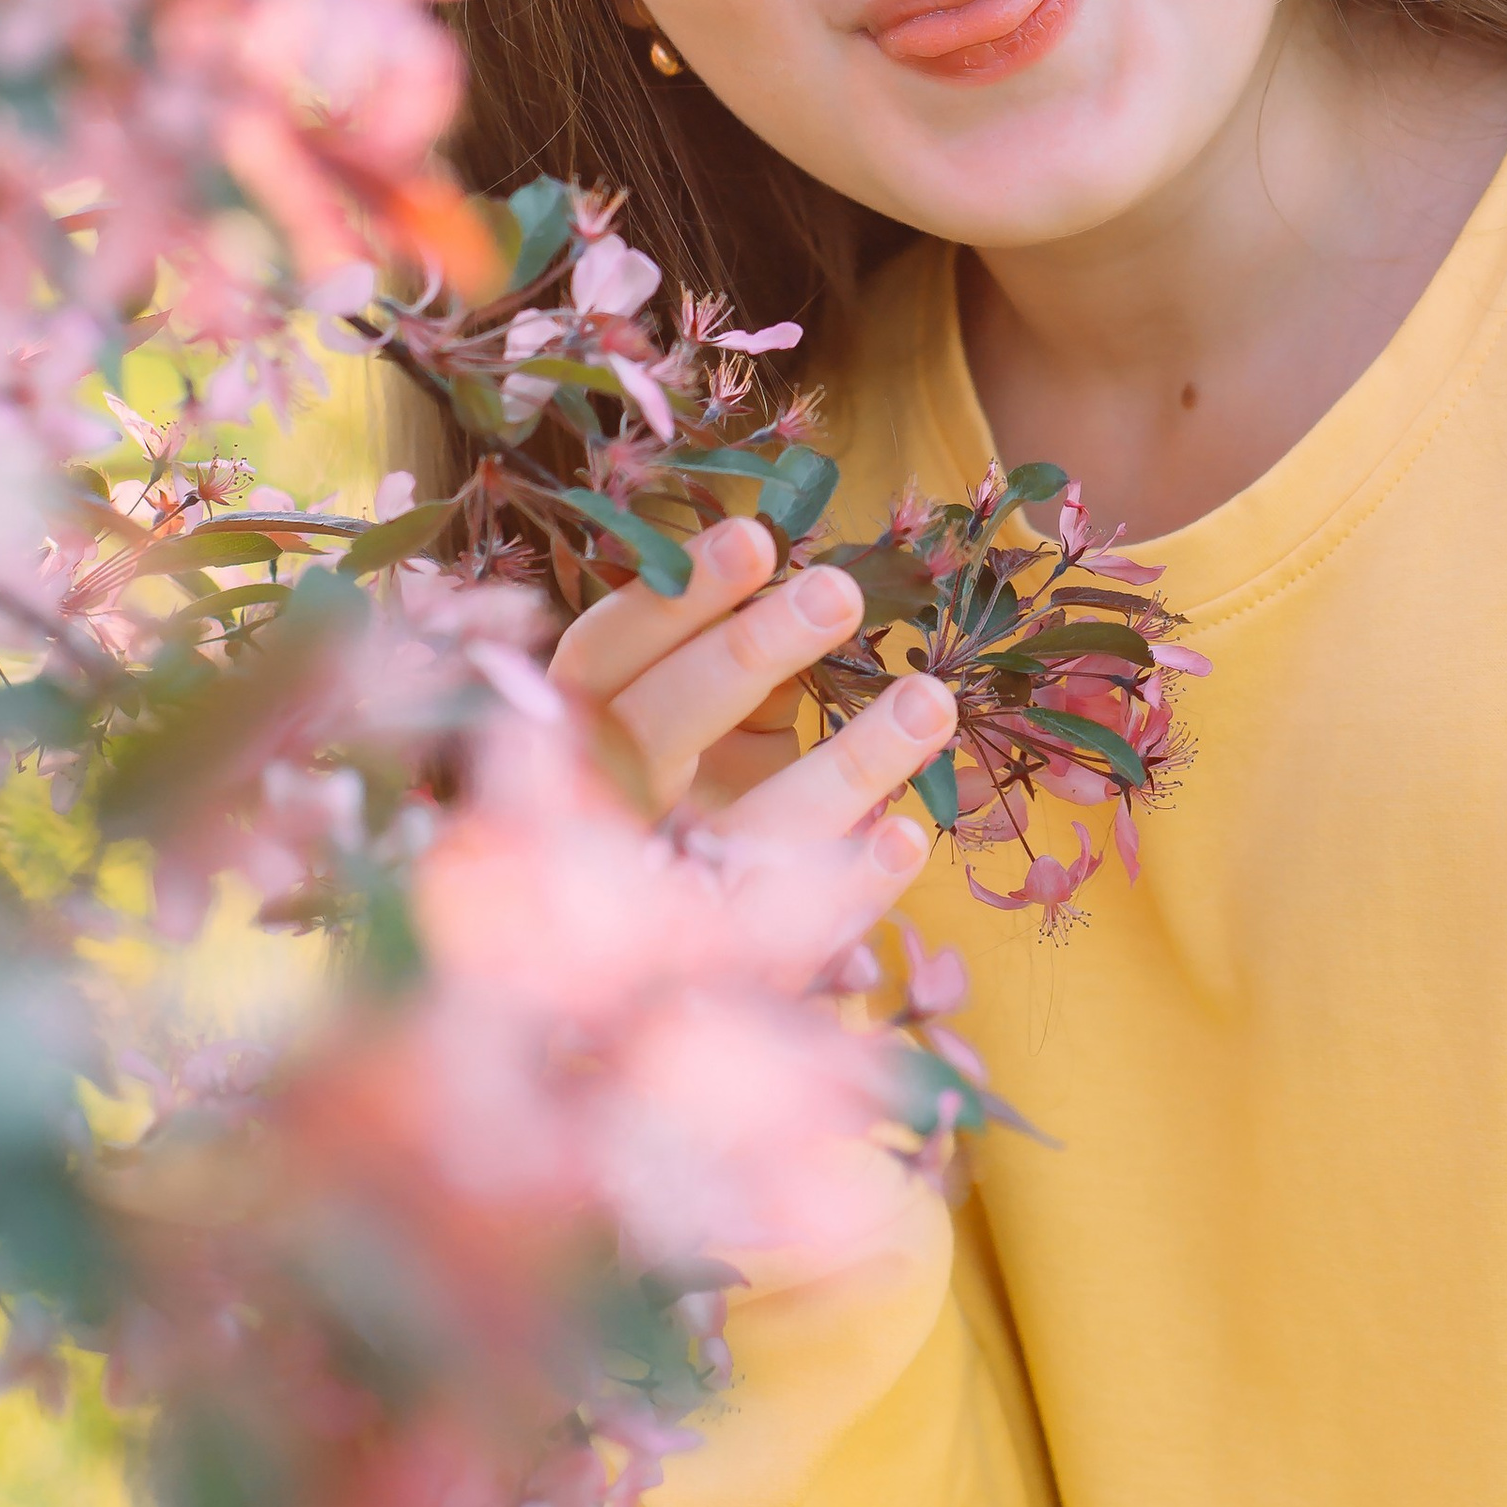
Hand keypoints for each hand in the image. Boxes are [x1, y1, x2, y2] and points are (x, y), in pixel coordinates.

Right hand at [551, 513, 956, 964]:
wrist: (650, 967)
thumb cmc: (694, 786)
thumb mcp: (698, 718)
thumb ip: (734, 666)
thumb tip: (812, 589)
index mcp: (574, 732)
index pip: (604, 653)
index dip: (674, 598)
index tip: (757, 536)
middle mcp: (601, 813)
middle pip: (657, 729)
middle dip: (747, 653)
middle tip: (841, 591)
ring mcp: (658, 898)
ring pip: (741, 832)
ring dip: (846, 764)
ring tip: (932, 701)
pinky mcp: (722, 969)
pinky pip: (792, 931)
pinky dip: (853, 885)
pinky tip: (908, 839)